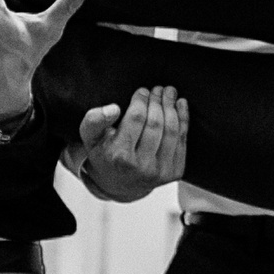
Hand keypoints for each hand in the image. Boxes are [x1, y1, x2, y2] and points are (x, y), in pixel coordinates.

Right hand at [73, 86, 186, 202]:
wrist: (120, 185)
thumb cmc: (104, 154)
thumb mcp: (90, 138)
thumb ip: (94, 121)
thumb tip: (114, 108)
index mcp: (119, 156)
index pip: (136, 118)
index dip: (141, 100)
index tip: (142, 90)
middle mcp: (142, 167)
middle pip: (155, 123)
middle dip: (158, 101)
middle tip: (157, 88)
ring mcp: (160, 171)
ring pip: (171, 131)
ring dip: (172, 107)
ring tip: (169, 92)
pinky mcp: (175, 172)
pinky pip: (182, 140)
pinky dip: (183, 119)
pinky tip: (180, 104)